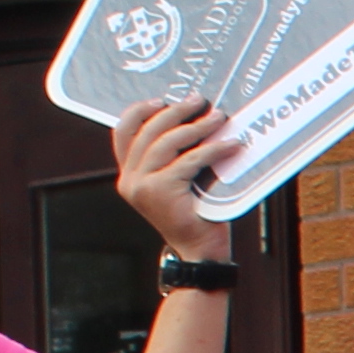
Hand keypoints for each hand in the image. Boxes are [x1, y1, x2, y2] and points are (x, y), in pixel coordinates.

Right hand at [110, 98, 231, 260]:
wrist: (200, 252)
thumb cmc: (195, 215)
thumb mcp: (176, 183)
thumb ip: (172, 159)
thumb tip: (192, 119)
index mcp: (129, 175)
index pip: (123, 132)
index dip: (140, 111)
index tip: (162, 99)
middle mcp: (130, 179)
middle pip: (148, 131)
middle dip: (176, 112)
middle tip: (200, 101)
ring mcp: (143, 186)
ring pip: (168, 142)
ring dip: (197, 126)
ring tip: (218, 117)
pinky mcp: (162, 191)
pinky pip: (191, 160)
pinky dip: (213, 149)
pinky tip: (231, 144)